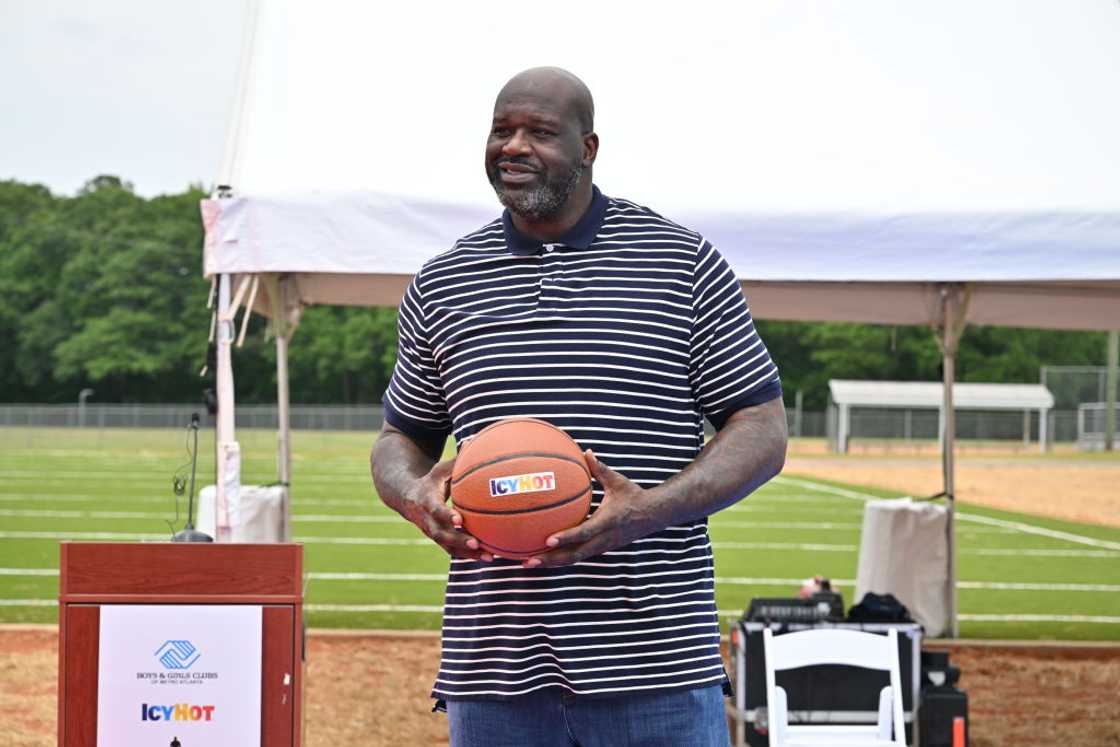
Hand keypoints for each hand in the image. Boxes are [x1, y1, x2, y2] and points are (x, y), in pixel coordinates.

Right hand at [402, 458, 491, 560]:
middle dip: (458, 540)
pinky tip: (488, 556)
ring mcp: (432, 532)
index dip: (446, 515)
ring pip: (448, 547)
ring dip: (467, 553)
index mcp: (427, 502)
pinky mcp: (438, 539)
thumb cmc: (430, 481)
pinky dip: (469, 555)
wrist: (406, 498)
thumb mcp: (439, 470)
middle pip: (441, 535)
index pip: (435, 510)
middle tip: (476, 543)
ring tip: (489, 557)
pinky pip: (453, 550)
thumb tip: (473, 441)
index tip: (459, 519)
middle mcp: (427, 520)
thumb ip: (456, 461)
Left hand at [523, 449, 657, 567]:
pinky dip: (561, 559)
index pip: (584, 532)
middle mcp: (603, 539)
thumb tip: (585, 451)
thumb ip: (600, 468)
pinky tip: (544, 557)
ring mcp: (602, 547)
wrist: (653, 516)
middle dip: (552, 559)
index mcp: (607, 521)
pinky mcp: (600, 549)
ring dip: (553, 563)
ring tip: (529, 563)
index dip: (567, 537)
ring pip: (574, 559)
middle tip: (529, 560)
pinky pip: (578, 556)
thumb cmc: (633, 495)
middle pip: (575, 554)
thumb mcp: (617, 481)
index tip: (548, 539)